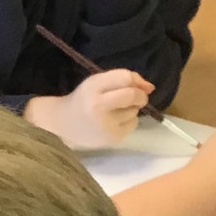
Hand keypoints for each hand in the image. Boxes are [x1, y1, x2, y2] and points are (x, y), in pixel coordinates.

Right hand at [26, 68, 151, 148]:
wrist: (64, 124)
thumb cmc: (84, 99)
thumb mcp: (97, 82)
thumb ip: (123, 79)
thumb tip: (151, 87)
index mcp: (93, 86)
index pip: (125, 77)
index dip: (136, 80)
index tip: (137, 84)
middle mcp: (98, 106)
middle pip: (133, 95)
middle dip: (140, 96)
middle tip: (136, 98)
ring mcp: (106, 124)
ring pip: (134, 111)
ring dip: (132, 109)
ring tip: (116, 111)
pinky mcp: (112, 138)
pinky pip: (133, 125)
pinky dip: (129, 121)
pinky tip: (114, 122)